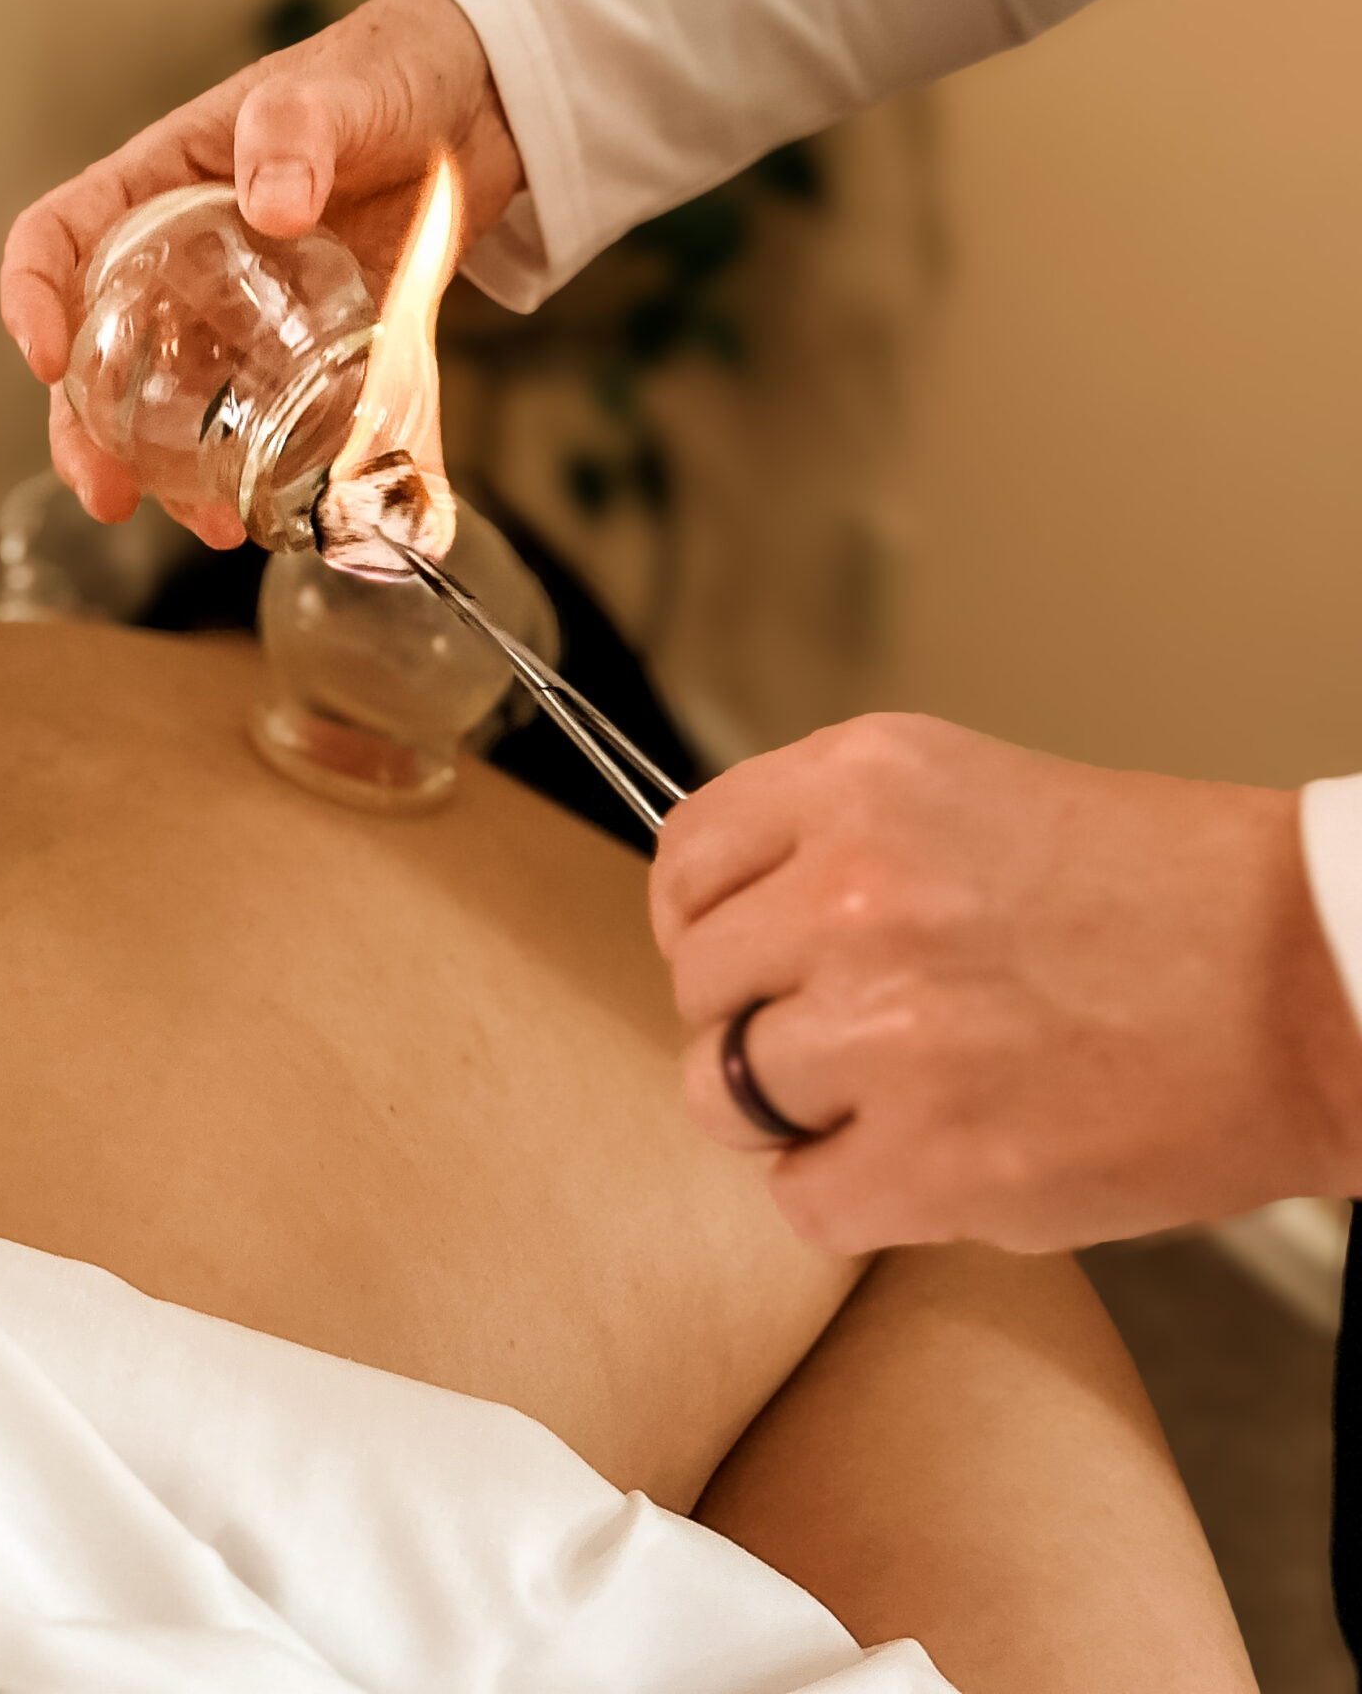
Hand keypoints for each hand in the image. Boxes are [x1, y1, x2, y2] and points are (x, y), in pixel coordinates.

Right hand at [0, 0, 522, 537]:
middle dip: (89, 432)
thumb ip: (296, 131)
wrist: (481, 104)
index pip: (59, 236)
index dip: (34, 295)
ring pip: (181, 402)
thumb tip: (272, 203)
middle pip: (103, 352)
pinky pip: (275, 417)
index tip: (47, 358)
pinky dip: (275, 468)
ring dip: (176, 473)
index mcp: (160, 183)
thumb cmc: (385, 70)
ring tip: (210, 525)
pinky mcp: (311, 346)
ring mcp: (246, 309)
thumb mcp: (332, 88)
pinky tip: (293, 510)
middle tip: (108, 493)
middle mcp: (185, 258)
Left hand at [650, 713, 1361, 1251]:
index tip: (732, 950)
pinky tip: (927, 1155)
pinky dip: (851, 1196)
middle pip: (696, 982)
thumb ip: (833, 842)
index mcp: (861, 782)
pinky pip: (802, 1200)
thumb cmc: (1162, 894)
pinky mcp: (935, 1158)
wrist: (1305, 982)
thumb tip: (721, 915)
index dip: (701, 918)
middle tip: (843, 1030)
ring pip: (724, 1095)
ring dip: (792, 1112)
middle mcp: (856, 891)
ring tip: (890, 1095)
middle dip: (753, 1015)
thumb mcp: (966, 796)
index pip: (684, 856)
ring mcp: (888, 1027)